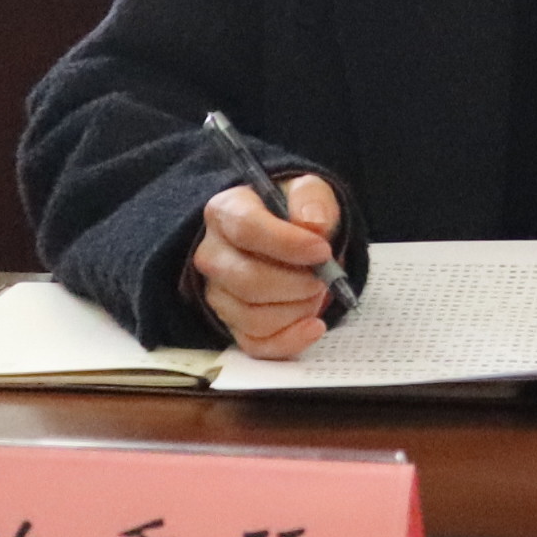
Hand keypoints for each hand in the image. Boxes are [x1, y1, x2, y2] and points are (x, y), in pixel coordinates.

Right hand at [192, 175, 343, 359]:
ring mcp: (218, 293)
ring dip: (297, 310)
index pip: (246, 229)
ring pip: (253, 316)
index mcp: (225, 211)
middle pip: (247, 280)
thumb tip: (314, 225)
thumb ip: (312, 198)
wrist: (286, 238)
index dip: (287, 244)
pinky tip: (314, 325)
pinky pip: (255, 344)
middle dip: (296, 284)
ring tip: (318, 293)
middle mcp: (212, 254)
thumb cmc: (292, 213)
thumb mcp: (307, 192)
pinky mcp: (231, 323)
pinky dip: (290, 340)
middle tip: (324, 278)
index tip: (322, 250)